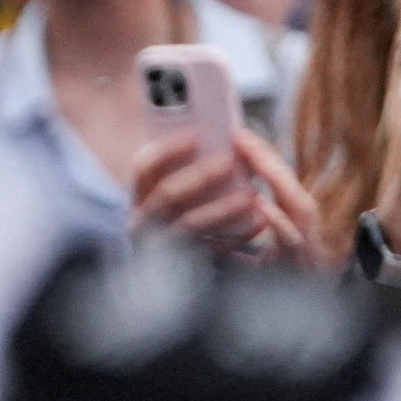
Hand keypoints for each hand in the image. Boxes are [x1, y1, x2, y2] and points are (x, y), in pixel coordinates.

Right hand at [131, 122, 323, 267]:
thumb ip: (196, 165)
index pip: (143, 166)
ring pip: (190, 222)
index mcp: (142, 193)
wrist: (196, 264)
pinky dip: (236, 234)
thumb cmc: (197, 210)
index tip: (196, 136)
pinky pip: (210, 247)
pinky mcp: (184, 263)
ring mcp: (161, 242)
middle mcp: (142, 218)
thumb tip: (233, 138)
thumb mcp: (186, 187)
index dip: (167, 149)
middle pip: (166, 192)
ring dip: (222, 207)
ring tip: (251, 196)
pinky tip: (258, 221)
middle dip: (201, 175)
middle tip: (229, 162)